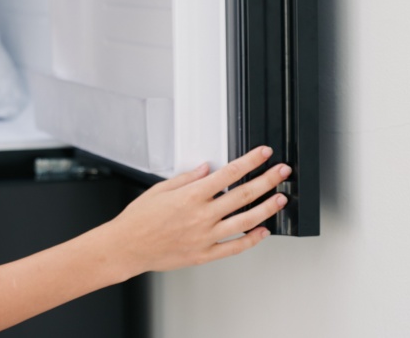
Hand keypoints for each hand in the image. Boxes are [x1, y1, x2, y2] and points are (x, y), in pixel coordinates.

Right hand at [106, 146, 291, 278]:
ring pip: (245, 221)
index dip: (250, 162)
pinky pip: (234, 247)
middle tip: (282, 173)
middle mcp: (201, 215)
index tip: (263, 154)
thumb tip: (207, 169)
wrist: (127, 247)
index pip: (229, 174)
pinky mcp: (204, 254)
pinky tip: (263, 232)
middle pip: (243, 195)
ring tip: (280, 199)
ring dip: (266, 209)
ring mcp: (205, 236)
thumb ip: (186, 178)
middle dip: (267, 181)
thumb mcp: (160, 190)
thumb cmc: (139, 219)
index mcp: (191, 196)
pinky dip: (251, 240)